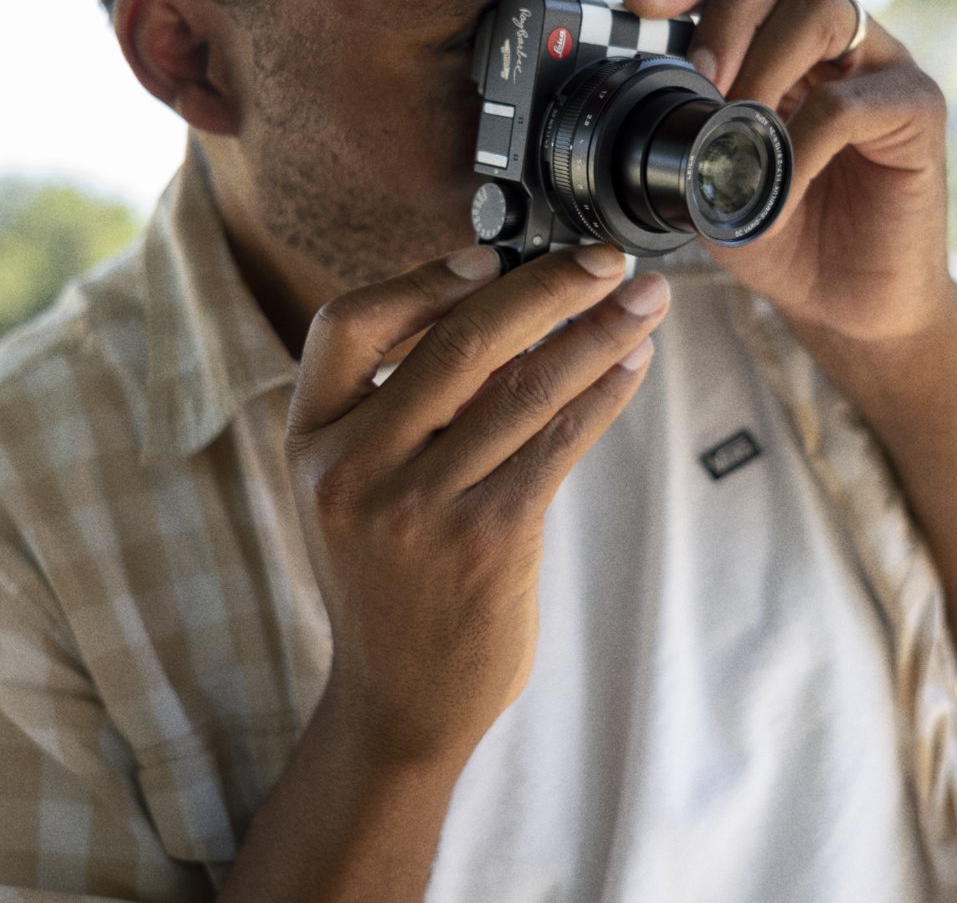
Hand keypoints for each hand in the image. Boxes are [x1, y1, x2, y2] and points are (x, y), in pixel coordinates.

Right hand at [283, 243, 668, 765]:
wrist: (399, 700)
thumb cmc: (388, 579)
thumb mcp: (353, 490)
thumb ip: (399, 408)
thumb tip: (505, 308)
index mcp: (311, 440)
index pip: (348, 323)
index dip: (422, 278)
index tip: (493, 255)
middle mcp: (354, 468)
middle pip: (458, 340)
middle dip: (545, 286)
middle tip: (603, 259)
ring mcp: (419, 505)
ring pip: (523, 385)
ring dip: (598, 332)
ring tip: (645, 301)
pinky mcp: (486, 539)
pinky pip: (557, 442)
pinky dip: (603, 394)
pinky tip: (633, 367)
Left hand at [618, 0, 953, 341]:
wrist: (847, 305)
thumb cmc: (782, 235)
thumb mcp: (706, 179)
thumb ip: (675, 131)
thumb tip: (622, 99)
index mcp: (782, 38)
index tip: (635, 2)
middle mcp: (836, 35)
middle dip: (726, 3)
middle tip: (699, 74)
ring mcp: (882, 64)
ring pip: (821, 9)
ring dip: (761, 68)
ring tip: (735, 132)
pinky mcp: (918, 108)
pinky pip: (849, 102)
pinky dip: (797, 147)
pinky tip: (778, 190)